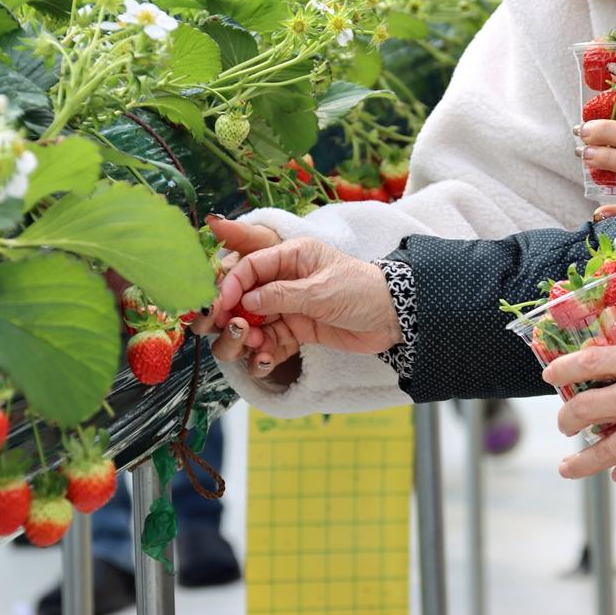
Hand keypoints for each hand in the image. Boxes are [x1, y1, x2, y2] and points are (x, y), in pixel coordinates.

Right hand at [211, 237, 402, 356]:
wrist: (394, 319)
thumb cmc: (362, 291)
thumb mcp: (321, 290)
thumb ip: (281, 295)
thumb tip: (245, 300)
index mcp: (292, 256)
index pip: (251, 267)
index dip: (233, 285)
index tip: (221, 305)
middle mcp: (286, 279)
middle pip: (245, 296)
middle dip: (233, 314)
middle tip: (232, 329)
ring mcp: (290, 306)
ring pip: (254, 321)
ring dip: (248, 335)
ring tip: (254, 345)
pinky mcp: (296, 330)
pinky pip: (270, 340)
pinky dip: (263, 351)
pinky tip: (264, 358)